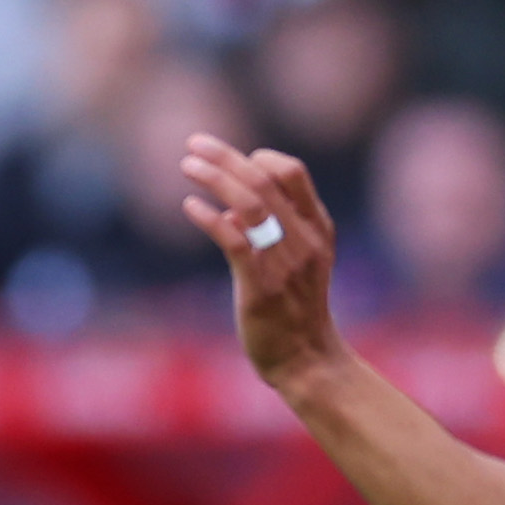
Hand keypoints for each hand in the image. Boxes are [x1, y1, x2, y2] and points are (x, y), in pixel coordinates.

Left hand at [180, 133, 342, 388]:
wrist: (307, 360)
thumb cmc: (296, 311)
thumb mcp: (295, 264)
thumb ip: (268, 234)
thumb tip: (229, 215)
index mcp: (317, 228)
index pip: (292, 171)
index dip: (259, 158)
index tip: (233, 163)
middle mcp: (304, 239)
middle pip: (264, 179)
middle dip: (225, 156)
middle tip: (194, 143)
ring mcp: (284, 262)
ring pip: (249, 203)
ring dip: (215, 177)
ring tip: (187, 165)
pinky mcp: (261, 286)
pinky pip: (234, 240)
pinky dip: (209, 217)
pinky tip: (190, 206)